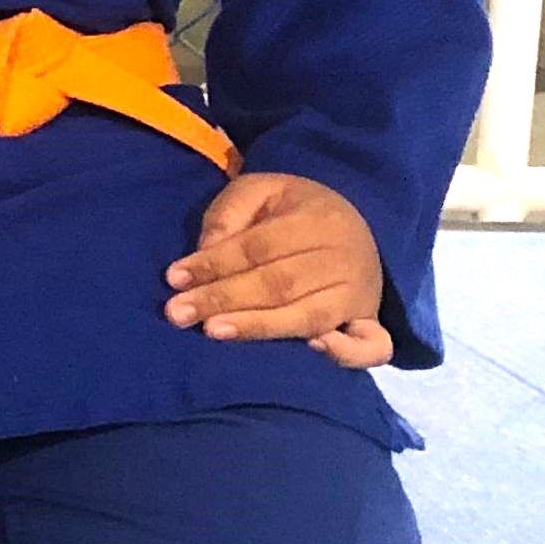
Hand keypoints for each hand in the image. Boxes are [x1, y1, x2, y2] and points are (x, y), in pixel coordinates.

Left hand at [167, 171, 391, 368]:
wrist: (354, 223)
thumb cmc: (294, 211)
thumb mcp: (261, 191)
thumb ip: (230, 214)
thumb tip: (204, 252)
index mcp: (316, 219)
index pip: (258, 247)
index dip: (214, 263)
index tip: (174, 278)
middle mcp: (343, 258)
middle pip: (278, 284)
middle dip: (224, 299)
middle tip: (178, 313)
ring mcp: (359, 294)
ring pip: (308, 316)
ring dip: (259, 326)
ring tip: (214, 331)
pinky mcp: (368, 322)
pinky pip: (370, 345)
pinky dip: (346, 352)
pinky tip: (312, 349)